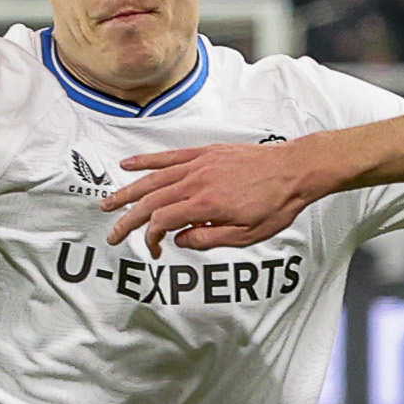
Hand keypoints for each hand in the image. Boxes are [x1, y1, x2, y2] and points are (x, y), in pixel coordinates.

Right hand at [108, 139, 322, 252]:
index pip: (163, 222)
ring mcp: (199, 164)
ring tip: (109, 203)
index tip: (155, 250)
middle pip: (151, 201)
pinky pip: (169, 156)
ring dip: (128, 191)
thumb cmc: (276, 204)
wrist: (294, 170)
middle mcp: (197, 182)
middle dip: (128, 219)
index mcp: (206, 205)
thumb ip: (209, 239)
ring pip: (154, 178)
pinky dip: (147, 160)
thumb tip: (180, 241)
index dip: (152, 238)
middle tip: (113, 234)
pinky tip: (129, 164)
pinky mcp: (205, 153)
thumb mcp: (247, 236)